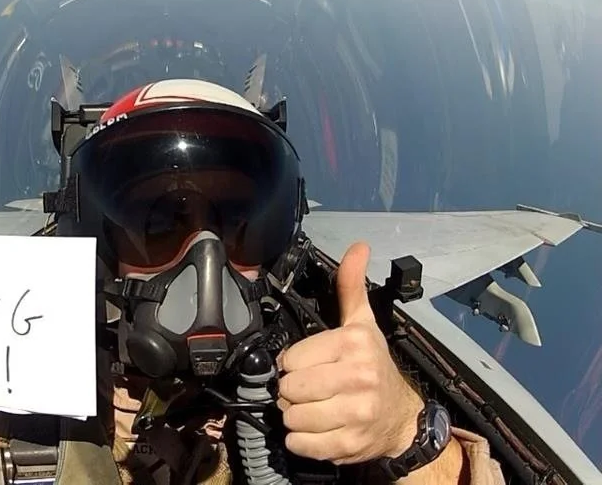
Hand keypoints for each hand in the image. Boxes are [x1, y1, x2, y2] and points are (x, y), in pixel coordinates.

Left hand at [278, 242, 423, 463]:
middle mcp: (356, 379)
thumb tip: (358, 247)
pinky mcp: (349, 444)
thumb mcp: (363, 323)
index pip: (291, 358)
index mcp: (353, 346)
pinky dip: (301, 440)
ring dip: (295, 416)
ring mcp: (354, 414)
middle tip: (309, 389)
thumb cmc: (375, 367)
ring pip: (292, 418)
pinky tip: (316, 429)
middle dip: (292, 391)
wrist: (403, 418)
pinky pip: (301, 444)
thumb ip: (351, 285)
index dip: (294, 363)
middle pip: (288, 389)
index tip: (308, 365)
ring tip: (314, 407)